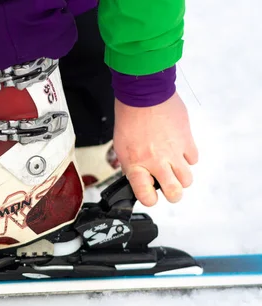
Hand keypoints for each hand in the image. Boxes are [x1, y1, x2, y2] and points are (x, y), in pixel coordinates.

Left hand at [113, 92, 198, 206]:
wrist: (144, 95)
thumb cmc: (129, 119)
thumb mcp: (122, 147)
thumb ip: (132, 166)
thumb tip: (140, 178)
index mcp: (136, 164)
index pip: (146, 195)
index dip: (149, 199)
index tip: (149, 196)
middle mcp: (156, 162)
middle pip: (174, 193)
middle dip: (172, 195)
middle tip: (169, 189)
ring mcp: (174, 152)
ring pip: (187, 179)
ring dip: (181, 178)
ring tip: (173, 169)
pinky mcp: (187, 141)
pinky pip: (193, 159)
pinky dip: (187, 159)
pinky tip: (179, 152)